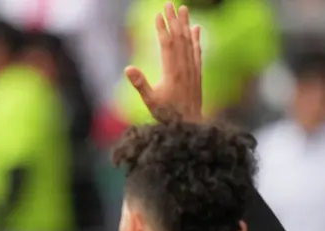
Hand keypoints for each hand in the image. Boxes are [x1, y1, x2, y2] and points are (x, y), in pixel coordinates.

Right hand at [124, 2, 202, 123]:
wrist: (191, 125)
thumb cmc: (168, 115)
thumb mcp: (150, 101)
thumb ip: (139, 84)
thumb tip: (127, 68)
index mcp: (172, 71)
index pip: (167, 44)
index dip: (162, 28)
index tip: (158, 14)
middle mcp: (184, 66)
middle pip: (179, 37)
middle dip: (174, 19)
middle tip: (169, 3)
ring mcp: (192, 69)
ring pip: (189, 41)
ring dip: (186, 24)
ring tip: (184, 8)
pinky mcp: (197, 73)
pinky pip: (197, 51)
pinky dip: (196, 38)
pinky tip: (196, 29)